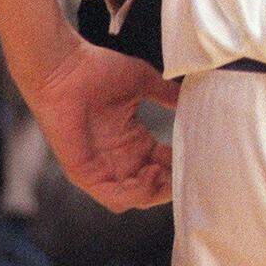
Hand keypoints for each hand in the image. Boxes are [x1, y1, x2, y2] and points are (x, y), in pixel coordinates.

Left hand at [27, 31, 178, 210]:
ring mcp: (101, 168)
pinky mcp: (84, 174)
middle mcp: (119, 158)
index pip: (161, 163)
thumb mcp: (143, 82)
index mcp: (132, 140)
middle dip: (171, 184)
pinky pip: (112, 196)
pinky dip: (134, 193)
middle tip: (190, 174)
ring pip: (134, 197)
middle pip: (151, 186)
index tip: (200, 157)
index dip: (179, 164)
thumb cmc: (99, 70)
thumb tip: (195, 97)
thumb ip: (168, 94)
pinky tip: (149, 175)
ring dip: (155, 192)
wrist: (65, 68)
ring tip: (169, 176)